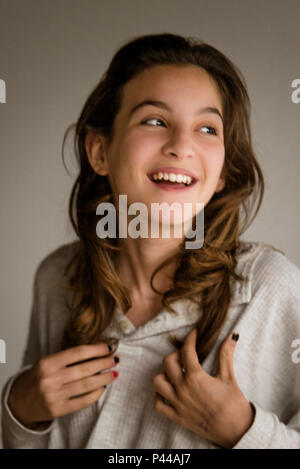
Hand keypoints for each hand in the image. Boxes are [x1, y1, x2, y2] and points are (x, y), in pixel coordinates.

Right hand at [8, 343, 119, 429]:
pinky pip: (83, 401)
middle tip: (115, 359)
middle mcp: (50, 379)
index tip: (108, 347)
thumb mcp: (48, 363)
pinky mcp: (58, 410)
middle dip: (103, 363)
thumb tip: (97, 351)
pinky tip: (103, 388)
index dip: (95, 349)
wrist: (20, 401)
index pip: (77, 352)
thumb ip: (68, 358)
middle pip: (85, 369)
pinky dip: (96, 394)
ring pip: (86, 385)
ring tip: (114, 373)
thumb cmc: (38, 378)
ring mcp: (54, 395)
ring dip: (104, 378)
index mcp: (47, 363)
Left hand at [152, 329, 254, 447]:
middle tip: (186, 356)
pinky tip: (169, 391)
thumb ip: (226, 354)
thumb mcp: (229, 377)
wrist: (237, 431)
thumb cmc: (234, 404)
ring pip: (157, 382)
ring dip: (164, 374)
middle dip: (176, 355)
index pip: (186, 350)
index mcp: (196, 377)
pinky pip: (158, 404)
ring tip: (176, 374)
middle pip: (167, 362)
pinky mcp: (177, 417)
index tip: (194, 334)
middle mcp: (183, 389)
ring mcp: (177, 403)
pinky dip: (159, 395)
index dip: (190, 339)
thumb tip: (232, 336)